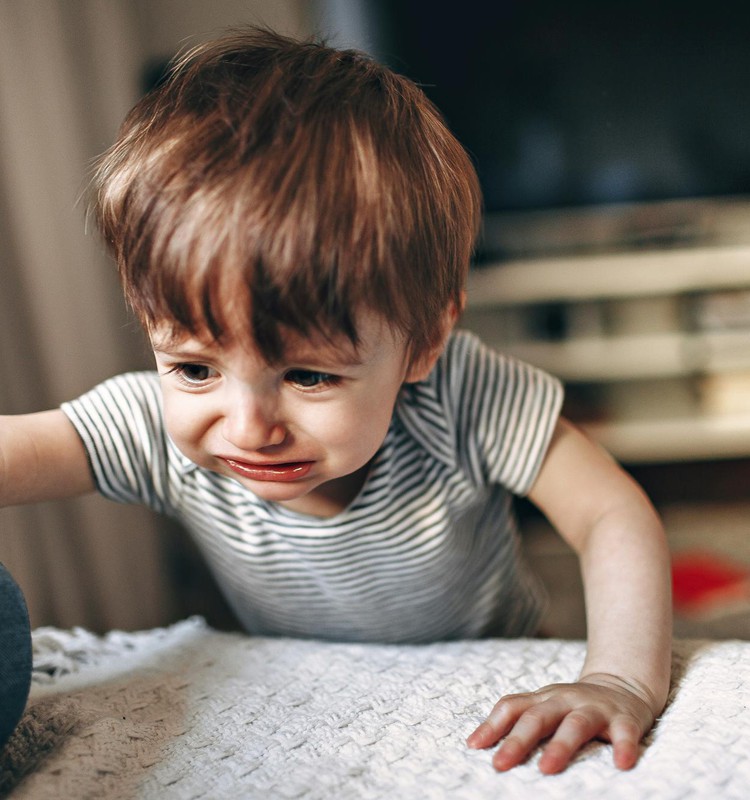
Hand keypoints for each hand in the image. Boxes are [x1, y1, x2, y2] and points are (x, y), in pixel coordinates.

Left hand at [466, 673, 658, 773]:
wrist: (623, 686)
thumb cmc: (572, 705)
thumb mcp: (544, 706)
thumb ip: (515, 720)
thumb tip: (474, 743)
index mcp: (543, 699)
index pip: (512, 707)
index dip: (492, 726)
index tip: (474, 746)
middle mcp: (565, 701)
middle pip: (538, 718)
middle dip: (518, 741)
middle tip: (500, 764)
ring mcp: (594, 709)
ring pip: (575, 725)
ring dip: (560, 746)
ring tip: (546, 769)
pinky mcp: (624, 720)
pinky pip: (624, 733)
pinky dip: (623, 747)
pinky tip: (622, 764)